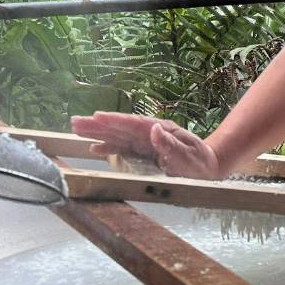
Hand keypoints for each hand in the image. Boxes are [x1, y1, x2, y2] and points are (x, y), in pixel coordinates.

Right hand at [70, 112, 220, 178]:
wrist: (209, 168)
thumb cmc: (201, 164)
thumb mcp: (191, 157)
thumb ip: (172, 145)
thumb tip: (154, 128)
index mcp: (162, 131)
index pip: (134, 124)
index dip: (115, 121)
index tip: (96, 116)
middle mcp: (151, 134)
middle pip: (121, 128)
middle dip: (98, 125)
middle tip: (75, 121)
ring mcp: (146, 143)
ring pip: (118, 136)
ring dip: (98, 133)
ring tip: (76, 129)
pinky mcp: (144, 153)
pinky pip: (122, 149)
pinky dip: (108, 148)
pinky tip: (94, 148)